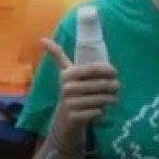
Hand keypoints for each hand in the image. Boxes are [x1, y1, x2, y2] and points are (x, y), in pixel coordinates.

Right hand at [39, 37, 118, 151]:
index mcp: (67, 74)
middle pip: (100, 85)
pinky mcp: (75, 117)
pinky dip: (102, 111)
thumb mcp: (65, 73)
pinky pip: (98, 112)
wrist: (65, 119)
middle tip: (117, 87)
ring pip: (101, 99)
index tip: (115, 72)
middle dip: (113, 86)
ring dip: (111, 99)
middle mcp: (67, 88)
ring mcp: (71, 103)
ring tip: (113, 98)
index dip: (107, 70)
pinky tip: (100, 110)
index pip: (93, 69)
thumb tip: (41, 39)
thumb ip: (57, 55)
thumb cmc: (71, 91)